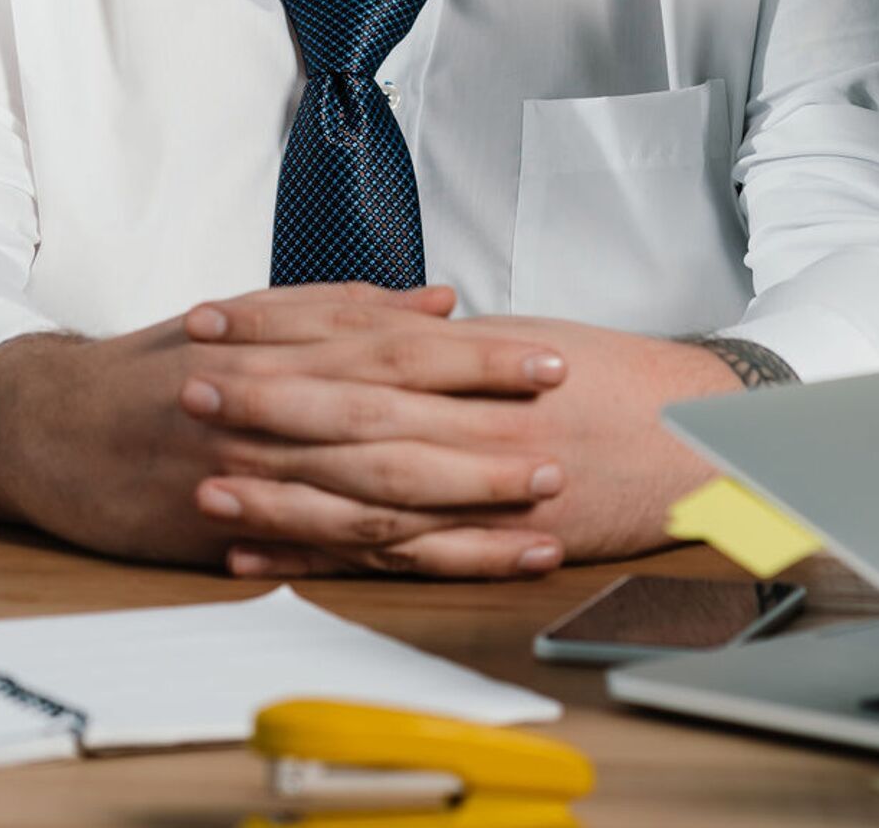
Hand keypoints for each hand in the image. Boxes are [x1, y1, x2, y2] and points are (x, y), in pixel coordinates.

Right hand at [0, 282, 568, 570]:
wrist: (51, 428)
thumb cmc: (160, 364)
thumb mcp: (244, 313)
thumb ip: (344, 305)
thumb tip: (440, 299)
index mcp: (280, 346)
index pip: (394, 347)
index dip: (474, 357)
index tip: (545, 358)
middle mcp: (274, 411)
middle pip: (397, 423)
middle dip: (486, 435)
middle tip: (562, 439)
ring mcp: (261, 478)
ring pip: (376, 496)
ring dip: (464, 507)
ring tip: (540, 510)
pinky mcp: (245, 535)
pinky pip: (341, 552)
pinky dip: (408, 557)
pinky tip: (467, 560)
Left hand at [190, 308, 733, 580]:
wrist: (693, 435)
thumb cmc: (610, 378)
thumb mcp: (521, 337)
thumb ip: (441, 340)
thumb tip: (378, 323)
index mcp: (467, 358)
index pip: (351, 336)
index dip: (274, 327)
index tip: (211, 319)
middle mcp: (466, 420)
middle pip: (346, 411)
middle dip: (260, 402)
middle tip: (185, 389)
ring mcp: (474, 487)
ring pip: (359, 491)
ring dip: (277, 491)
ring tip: (204, 486)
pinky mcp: (483, 542)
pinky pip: (392, 557)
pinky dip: (322, 560)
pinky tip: (262, 561)